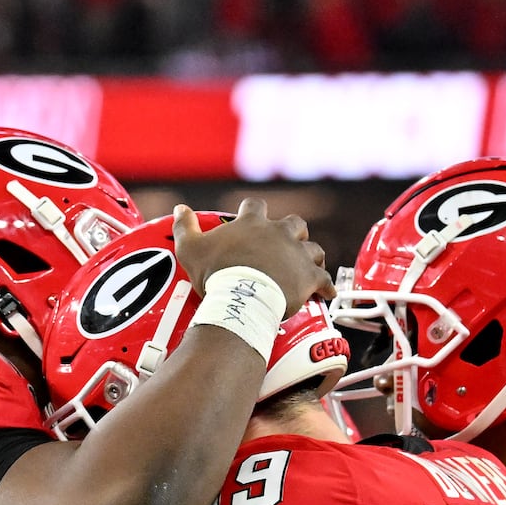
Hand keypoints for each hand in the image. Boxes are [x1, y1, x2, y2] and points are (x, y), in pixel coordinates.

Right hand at [173, 199, 334, 318]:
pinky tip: (325, 292)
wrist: (242, 298)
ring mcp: (297, 254)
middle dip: (293, 231)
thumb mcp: (191, 249)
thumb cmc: (217, 274)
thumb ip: (185, 226)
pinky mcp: (310, 276)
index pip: (255, 206)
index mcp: (253, 224)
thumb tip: (180, 208)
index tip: (253, 220)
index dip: (254, 211)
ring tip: (308, 267)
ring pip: (314, 249)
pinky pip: (324, 279)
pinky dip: (325, 285)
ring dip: (311, 256)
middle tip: (287, 244)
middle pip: (295, 223)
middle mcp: (279, 233)